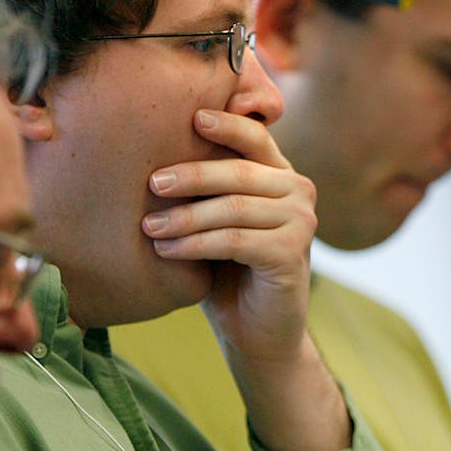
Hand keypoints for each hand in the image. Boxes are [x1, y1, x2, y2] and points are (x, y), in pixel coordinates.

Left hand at [144, 108, 347, 450]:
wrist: (256, 333)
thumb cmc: (227, 272)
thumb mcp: (212, 220)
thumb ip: (202, 188)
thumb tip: (149, 150)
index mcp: (280, 175)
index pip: (256, 136)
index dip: (227, 124)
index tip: (191, 118)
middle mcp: (298, 192)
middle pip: (239, 171)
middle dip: (190, 175)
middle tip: (151, 184)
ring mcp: (301, 223)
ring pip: (234, 207)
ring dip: (186, 217)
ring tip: (149, 228)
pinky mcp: (293, 254)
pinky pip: (235, 240)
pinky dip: (196, 245)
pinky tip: (167, 251)